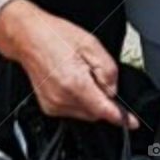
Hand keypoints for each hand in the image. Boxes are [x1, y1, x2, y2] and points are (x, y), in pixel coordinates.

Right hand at [0, 0, 138, 128]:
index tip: (132, 124)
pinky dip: (78, 100)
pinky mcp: (48, 107)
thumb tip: (113, 91)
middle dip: (102, 98)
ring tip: (79, 74)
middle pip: (96, 112)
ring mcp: (53, 105)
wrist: (27, 37)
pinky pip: (73, 110)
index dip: (122, 119)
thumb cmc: (55, 36)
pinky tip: (71, 80)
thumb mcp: (91, 45)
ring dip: (90, 99)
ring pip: (85, 113)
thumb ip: (108, 71)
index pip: (104, 110)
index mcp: (74, 84)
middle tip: (93, 73)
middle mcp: (62, 99)